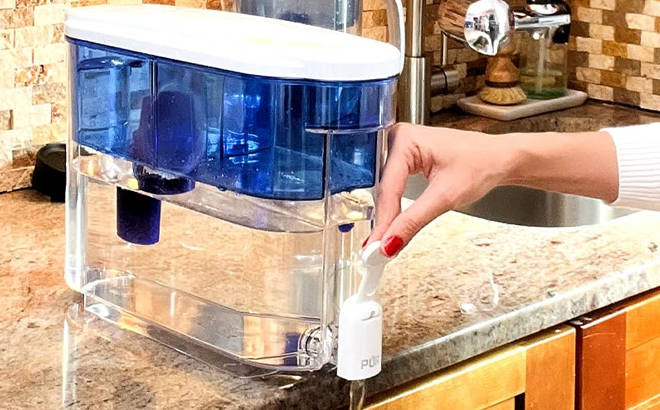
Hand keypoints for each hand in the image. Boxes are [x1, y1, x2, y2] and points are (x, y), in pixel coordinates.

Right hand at [367, 123, 516, 256]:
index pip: (388, 188)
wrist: (500, 159)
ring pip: (384, 188)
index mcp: (406, 139)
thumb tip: (390, 242)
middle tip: (376, 249)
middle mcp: (398, 138)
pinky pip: (392, 186)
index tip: (376, 247)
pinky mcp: (406, 158)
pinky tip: (390, 223)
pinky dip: (392, 207)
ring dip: (385, 215)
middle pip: (381, 187)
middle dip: (381, 219)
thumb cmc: (482, 164)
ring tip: (381, 241)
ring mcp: (400, 147)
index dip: (383, 221)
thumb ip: (414, 221)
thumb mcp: (446, 197)